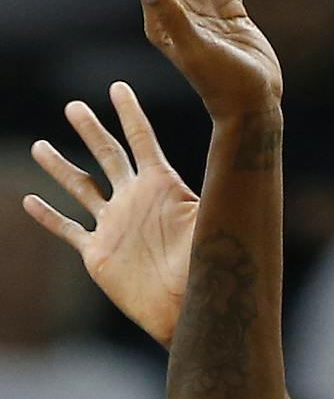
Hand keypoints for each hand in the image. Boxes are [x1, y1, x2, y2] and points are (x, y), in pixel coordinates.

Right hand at [24, 84, 197, 346]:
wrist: (186, 311)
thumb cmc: (206, 268)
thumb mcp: (210, 220)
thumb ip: (215, 187)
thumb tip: (238, 148)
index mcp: (161, 188)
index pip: (142, 141)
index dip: (130, 114)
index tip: (118, 87)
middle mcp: (134, 201)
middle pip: (107, 156)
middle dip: (90, 130)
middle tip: (73, 106)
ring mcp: (114, 226)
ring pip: (81, 188)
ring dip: (60, 167)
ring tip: (40, 146)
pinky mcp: (98, 254)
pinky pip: (68, 230)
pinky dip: (49, 216)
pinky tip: (30, 202)